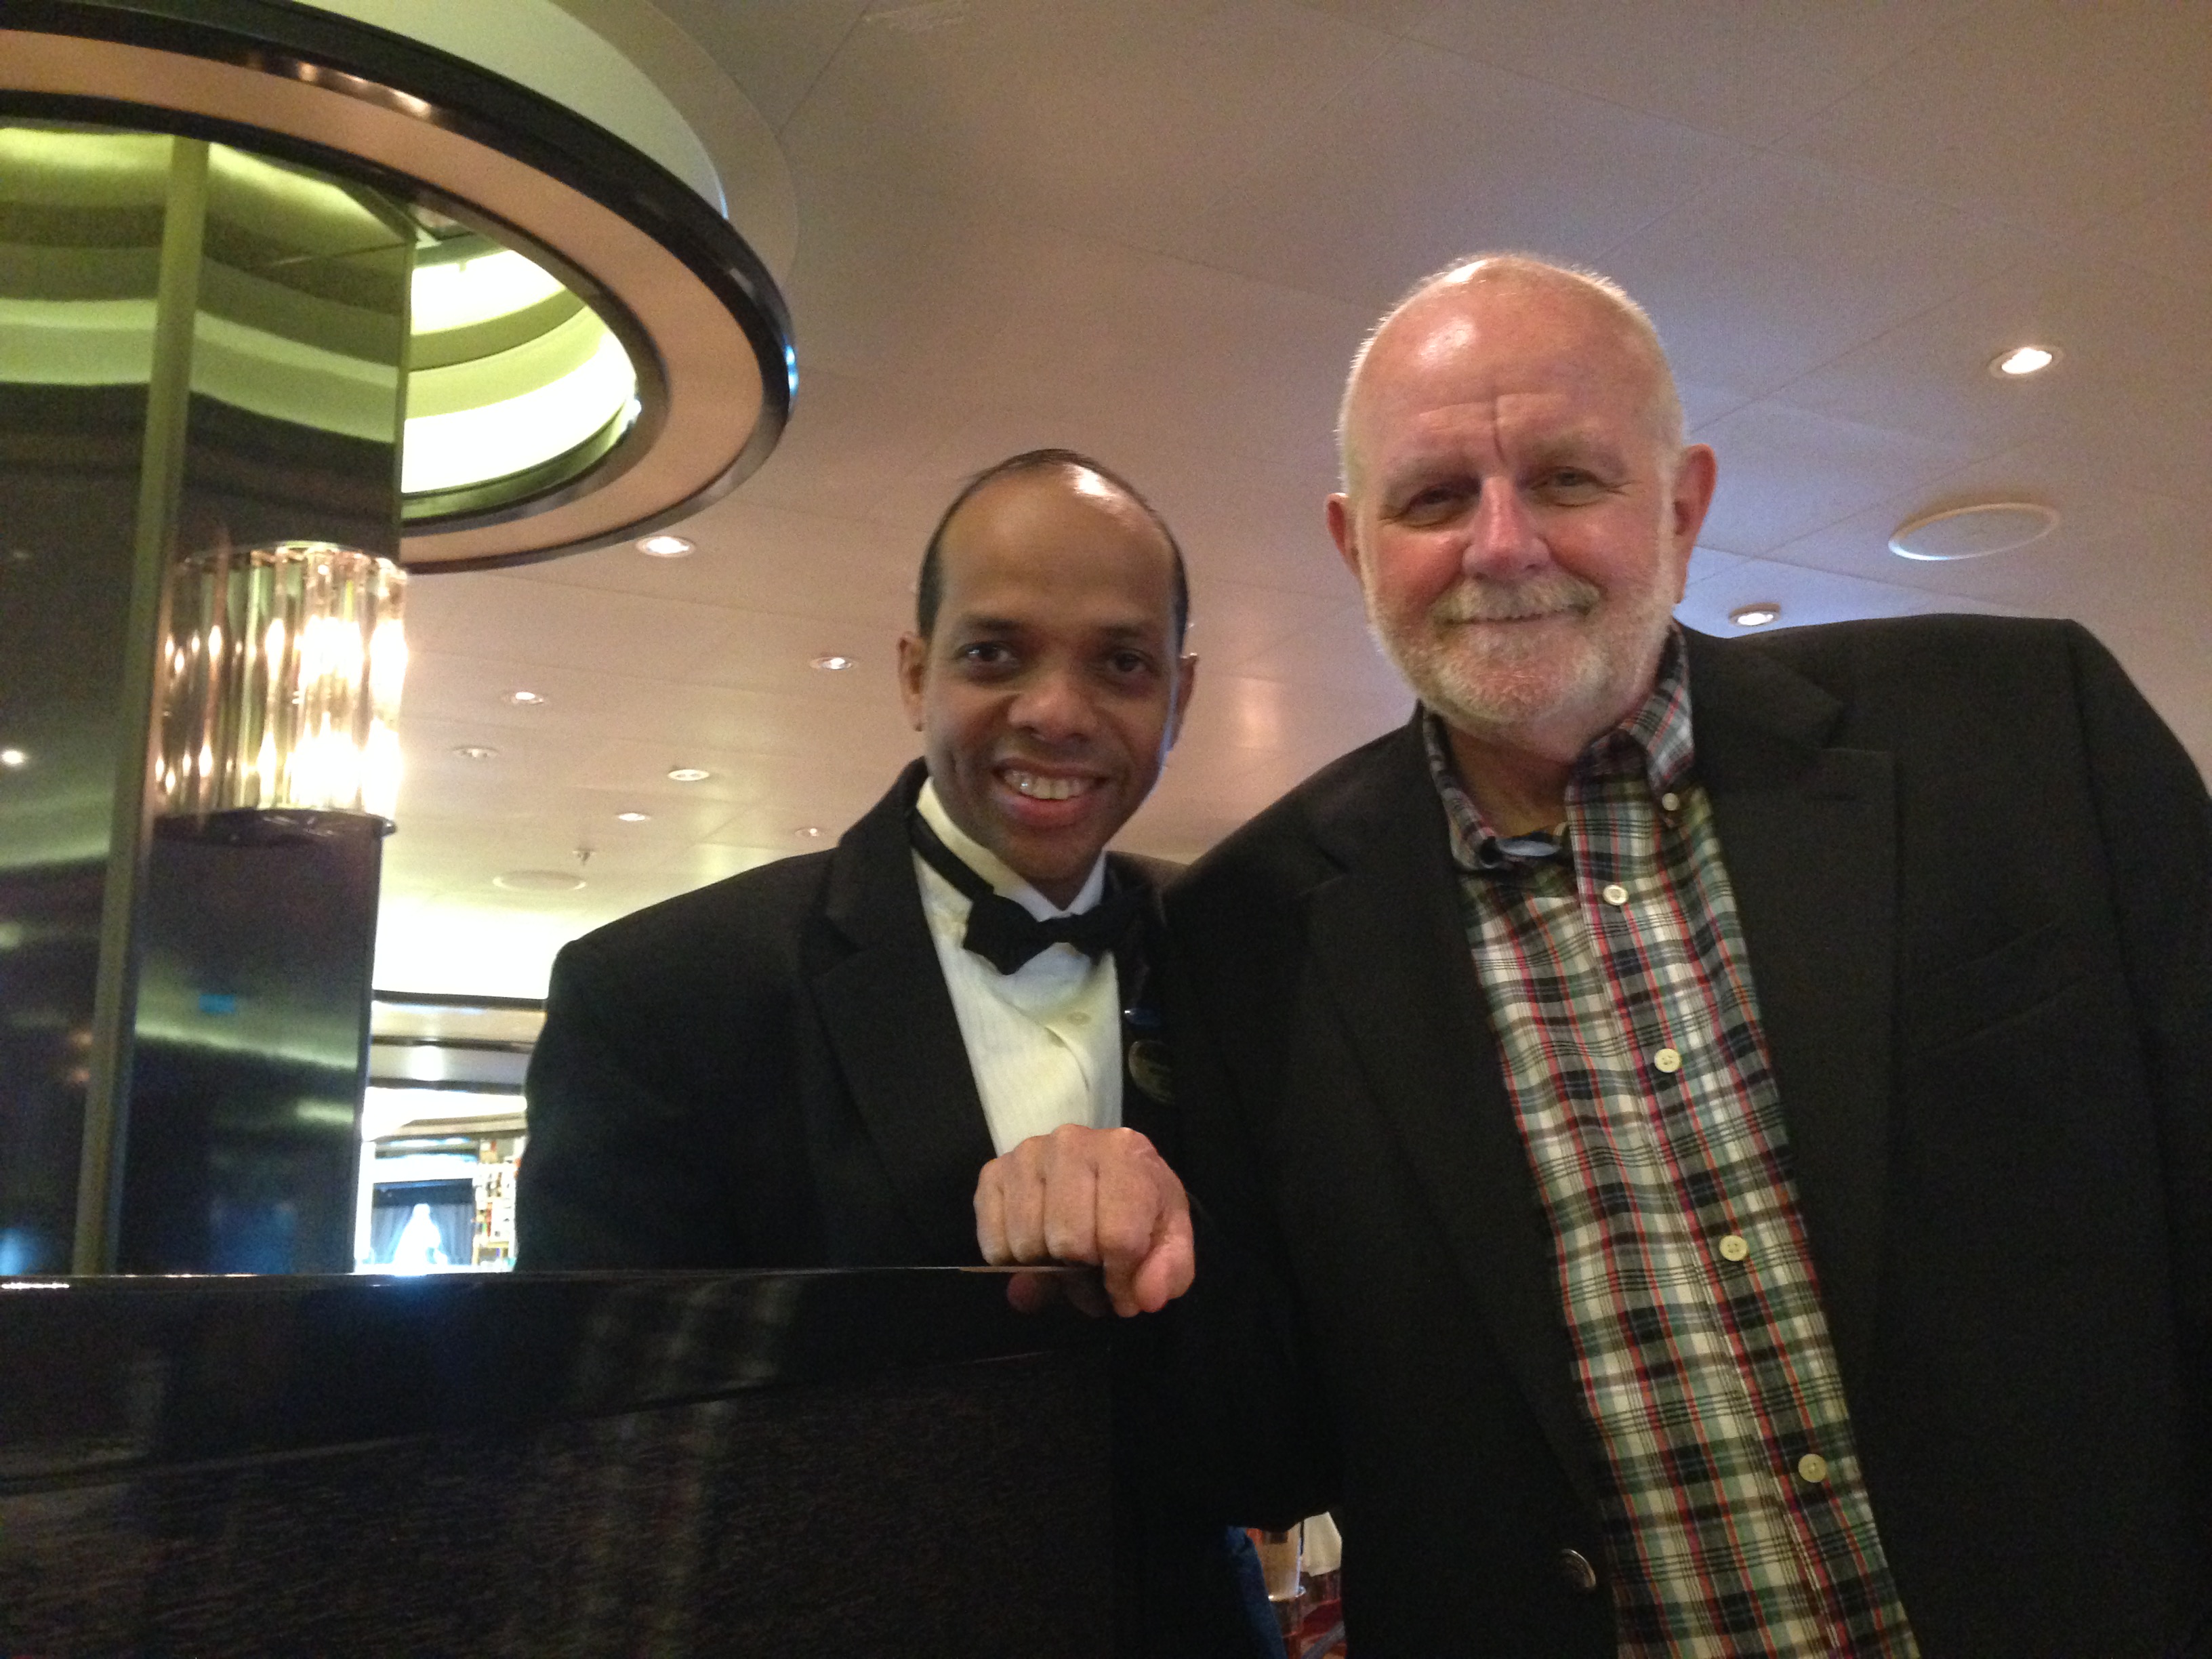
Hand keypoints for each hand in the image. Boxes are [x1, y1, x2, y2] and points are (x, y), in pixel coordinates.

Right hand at [975, 1125, 1194, 1316]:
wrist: (1106, 1170)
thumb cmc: (1139, 1204)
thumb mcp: (1170, 1236)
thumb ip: (1170, 1270)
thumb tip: (1143, 1299)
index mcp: (1123, 1151)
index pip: (1118, 1237)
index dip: (1122, 1280)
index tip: (1125, 1291)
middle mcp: (1070, 1142)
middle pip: (1069, 1241)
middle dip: (1083, 1272)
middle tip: (1093, 1271)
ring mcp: (1026, 1155)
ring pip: (1027, 1244)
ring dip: (1048, 1267)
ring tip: (1067, 1258)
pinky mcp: (992, 1172)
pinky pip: (993, 1242)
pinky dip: (1012, 1262)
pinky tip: (1037, 1247)